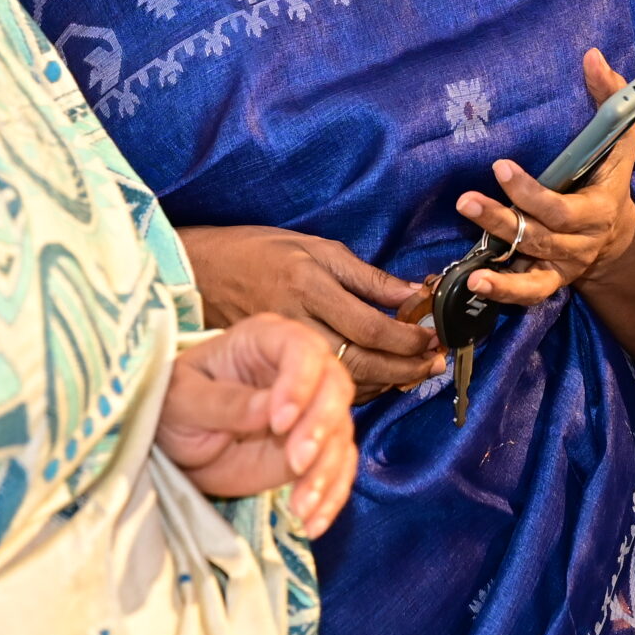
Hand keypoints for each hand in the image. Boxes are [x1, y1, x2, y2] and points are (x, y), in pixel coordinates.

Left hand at [157, 313, 357, 535]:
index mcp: (264, 340)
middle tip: (296, 464)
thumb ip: (224, 403)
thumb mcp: (184, 401)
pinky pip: (338, 467)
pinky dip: (331, 495)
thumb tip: (269, 409)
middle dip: (321, 428)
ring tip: (301, 507)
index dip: (300, 383)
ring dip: (327, 471)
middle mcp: (298, 369)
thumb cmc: (175, 406)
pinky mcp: (315, 448)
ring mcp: (311, 410)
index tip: (279, 422)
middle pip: (334, 387)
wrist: (176, 444)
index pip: (301, 349)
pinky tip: (313, 521)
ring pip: (340, 431)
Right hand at [176, 224, 444, 400]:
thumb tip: (414, 293)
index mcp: (309, 285)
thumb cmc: (258, 251)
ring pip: (342, 380)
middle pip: (360, 361)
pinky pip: (321, 386)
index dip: (407, 338)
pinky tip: (377, 380)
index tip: (432, 336)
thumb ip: (366, 276)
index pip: (369, 326)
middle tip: (434, 364)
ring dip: (386, 382)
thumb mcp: (315, 247)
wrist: (200, 271)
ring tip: (415, 374)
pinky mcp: (272, 367)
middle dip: (405, 368)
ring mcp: (283, 350)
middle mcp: (296, 321)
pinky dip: (355, 388)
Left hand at [455, 49, 634, 308]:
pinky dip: (503, 293)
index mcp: (598, 208)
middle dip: (503, 220)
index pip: (562, 207)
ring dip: (499, 267)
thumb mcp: (619, 137)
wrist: (617, 233)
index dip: (530, 192)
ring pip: (531, 269)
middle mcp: (581, 242)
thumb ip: (611, 98)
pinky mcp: (548, 283)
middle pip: (541, 237)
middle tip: (464, 201)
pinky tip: (474, 284)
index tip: (499, 166)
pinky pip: (527, 295)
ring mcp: (563, 266)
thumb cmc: (609, 173)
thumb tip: (592, 56)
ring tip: (469, 269)